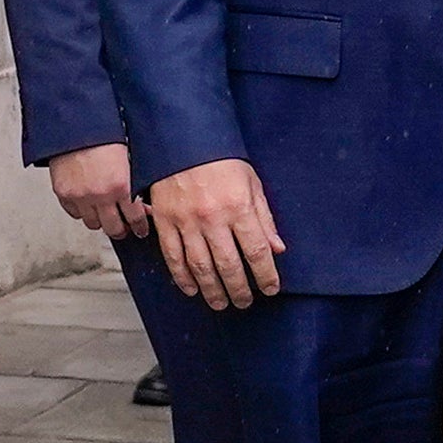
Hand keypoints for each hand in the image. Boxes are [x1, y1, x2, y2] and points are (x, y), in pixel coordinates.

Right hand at [48, 142, 149, 239]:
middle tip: (124, 229)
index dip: (140, 226)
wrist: (75, 122)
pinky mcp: (64, 194)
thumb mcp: (128, 156)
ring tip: (105, 216)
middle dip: (121, 230)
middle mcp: (100, 194)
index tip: (141, 229)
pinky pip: (74, 214)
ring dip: (100, 221)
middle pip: (113, 228)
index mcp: (121, 185)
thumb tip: (140, 200)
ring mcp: (80, 196)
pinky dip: (81, 212)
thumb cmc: (103, 132)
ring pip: (93, 224)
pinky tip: (88, 206)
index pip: (135, 218)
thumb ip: (133, 181)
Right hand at [149, 158, 285, 310]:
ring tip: (221, 303)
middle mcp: (213, 218)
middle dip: (239, 289)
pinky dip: (182, 278)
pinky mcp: (165, 221)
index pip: (257, 251)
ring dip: (212, 290)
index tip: (270, 289)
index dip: (265, 275)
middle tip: (244, 302)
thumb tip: (276, 249)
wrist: (183, 139)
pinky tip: (192, 289)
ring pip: (200, 267)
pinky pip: (173, 257)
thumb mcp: (251, 183)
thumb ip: (264, 218)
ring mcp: (186, 221)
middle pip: (229, 265)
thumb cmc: (221, 160)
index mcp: (238, 206)